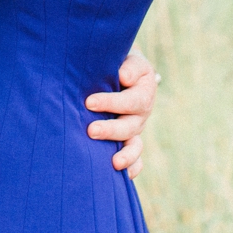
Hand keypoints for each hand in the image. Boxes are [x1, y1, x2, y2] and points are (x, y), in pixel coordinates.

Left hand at [84, 49, 158, 178]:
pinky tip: (123, 175)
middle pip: (131, 126)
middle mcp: (140, 113)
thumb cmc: (117, 62)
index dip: (112, 103)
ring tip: (113, 162)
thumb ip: (128, 65)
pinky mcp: (129, 141)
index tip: (89, 102)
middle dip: (111, 130)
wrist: (117, 70)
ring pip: (135, 146)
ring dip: (126, 155)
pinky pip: (136, 159)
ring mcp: (135, 129)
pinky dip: (133, 168)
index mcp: (142, 91)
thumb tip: (124, 77)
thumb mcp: (126, 57)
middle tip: (91, 130)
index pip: (131, 100)